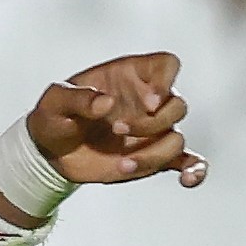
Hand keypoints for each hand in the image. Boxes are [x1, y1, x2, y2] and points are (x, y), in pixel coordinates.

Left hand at [27, 52, 207, 187]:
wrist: (51, 151)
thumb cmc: (55, 115)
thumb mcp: (54, 101)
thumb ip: (76, 97)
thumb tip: (106, 103)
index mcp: (129, 76)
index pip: (167, 64)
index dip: (166, 80)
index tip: (149, 102)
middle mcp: (149, 101)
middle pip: (177, 106)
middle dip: (151, 123)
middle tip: (117, 129)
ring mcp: (154, 131)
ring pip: (177, 139)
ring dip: (153, 154)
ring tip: (122, 164)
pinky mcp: (153, 157)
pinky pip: (187, 162)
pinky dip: (194, 171)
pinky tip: (187, 180)